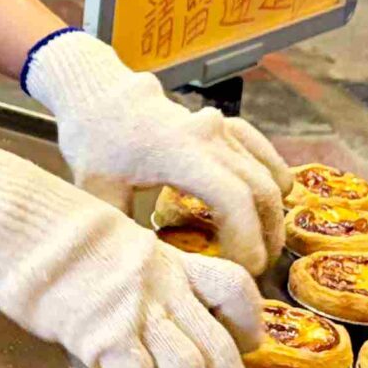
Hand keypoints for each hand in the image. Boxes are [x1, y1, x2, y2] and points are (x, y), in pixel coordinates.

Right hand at [0, 145, 260, 367]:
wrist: (24, 221)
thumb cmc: (53, 231)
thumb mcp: (113, 243)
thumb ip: (132, 281)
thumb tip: (122, 316)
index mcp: (170, 263)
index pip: (233, 286)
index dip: (249, 321)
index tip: (247, 347)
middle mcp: (164, 289)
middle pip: (219, 346)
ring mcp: (137, 312)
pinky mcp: (104, 333)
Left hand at [23, 30, 288, 275]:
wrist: (99, 94)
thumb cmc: (94, 142)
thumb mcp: (97, 191)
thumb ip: (123, 232)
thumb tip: (148, 273)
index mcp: (178, 150)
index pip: (232, 197)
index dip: (246, 238)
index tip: (245, 271)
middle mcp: (210, 134)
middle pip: (260, 190)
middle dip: (266, 235)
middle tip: (258, 271)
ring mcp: (222, 126)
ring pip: (268, 172)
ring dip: (273, 213)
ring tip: (265, 247)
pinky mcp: (227, 124)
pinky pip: (264, 153)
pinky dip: (273, 180)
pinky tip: (271, 207)